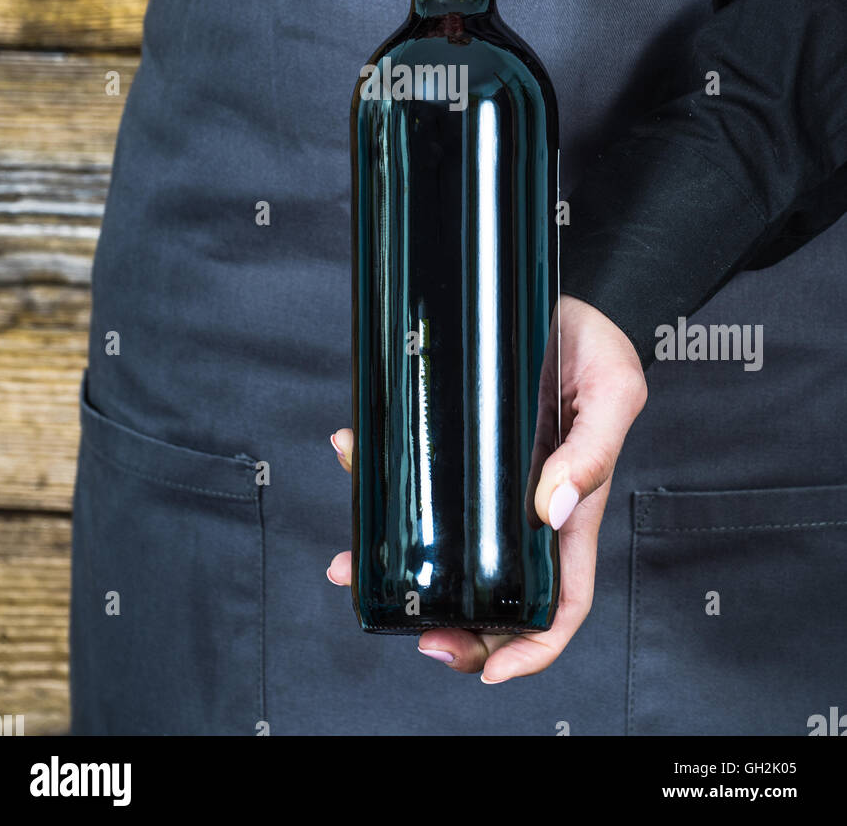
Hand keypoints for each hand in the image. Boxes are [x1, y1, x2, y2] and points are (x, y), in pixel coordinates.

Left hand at [327, 293, 646, 682]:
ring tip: (351, 567)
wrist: (559, 296)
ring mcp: (485, 481)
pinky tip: (352, 455)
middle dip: (457, 630)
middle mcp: (523, 505)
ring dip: (398, 568)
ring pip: (441, 546)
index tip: (491, 670)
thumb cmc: (596, 346)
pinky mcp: (452, 444)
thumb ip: (593, 452)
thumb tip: (552, 509)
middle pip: (494, 597)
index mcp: (571, 509)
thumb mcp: (613, 390)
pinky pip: (412, 475)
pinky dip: (376, 475)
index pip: (560, 602)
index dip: (531, 648)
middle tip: (417, 632)